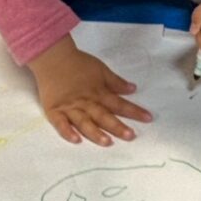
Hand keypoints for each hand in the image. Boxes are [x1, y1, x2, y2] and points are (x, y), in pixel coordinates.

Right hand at [29, 36, 152, 145]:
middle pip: (104, 116)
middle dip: (118, 126)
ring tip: (107, 142)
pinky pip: (60, 124)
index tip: (148, 118)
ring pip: (84, 122)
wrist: (52, 58)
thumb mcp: (101, 69)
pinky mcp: (54, 111)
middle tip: (131, 136)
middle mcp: (85, 102)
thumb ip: (116, 82)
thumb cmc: (78, 63)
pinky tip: (76, 140)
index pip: (119, 104)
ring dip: (96, 133)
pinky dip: (68, 132)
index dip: (134, 111)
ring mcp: (69, 107)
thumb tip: (133, 89)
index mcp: (98, 92)